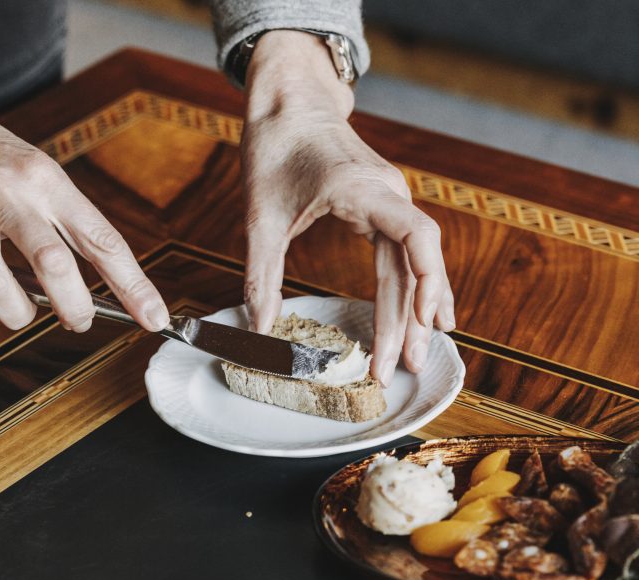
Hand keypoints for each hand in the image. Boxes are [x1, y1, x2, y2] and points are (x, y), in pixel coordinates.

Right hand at [0, 91, 168, 331]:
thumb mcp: (39, 172)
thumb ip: (68, 223)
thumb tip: (102, 287)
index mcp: (46, 179)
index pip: (102, 240)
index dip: (134, 286)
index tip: (155, 317)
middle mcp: (6, 193)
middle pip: (55, 268)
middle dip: (75, 308)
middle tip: (78, 320)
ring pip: (1, 292)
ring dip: (19, 316)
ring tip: (22, 310)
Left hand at [242, 31, 454, 385]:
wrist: (290, 105)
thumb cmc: (275, 151)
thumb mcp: (260, 215)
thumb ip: (261, 273)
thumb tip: (259, 327)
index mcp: (362, 191)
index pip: (415, 236)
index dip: (425, 282)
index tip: (423, 324)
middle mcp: (387, 195)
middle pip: (416, 263)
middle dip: (410, 319)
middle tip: (402, 367)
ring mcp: (390, 201)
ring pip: (416, 262)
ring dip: (417, 309)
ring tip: (414, 355)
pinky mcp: (383, 208)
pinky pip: (407, 252)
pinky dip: (415, 287)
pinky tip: (422, 316)